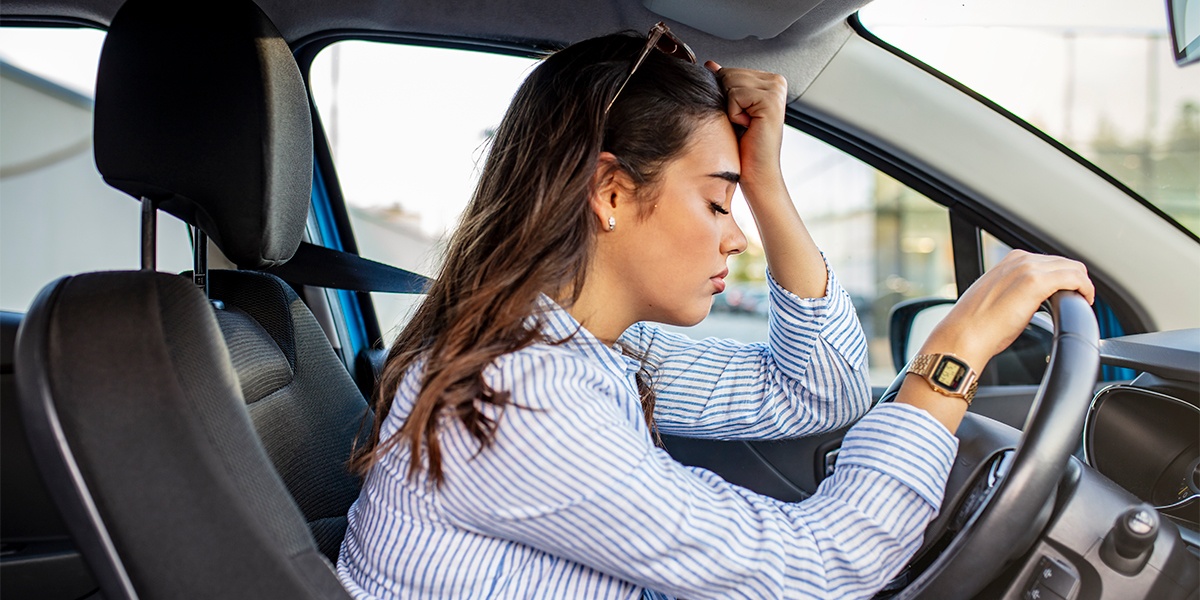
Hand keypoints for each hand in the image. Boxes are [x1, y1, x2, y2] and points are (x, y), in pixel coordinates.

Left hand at [704, 61, 787, 197]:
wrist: (757, 172)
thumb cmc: (745, 146)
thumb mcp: (731, 109)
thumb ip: (724, 84)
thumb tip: (711, 65)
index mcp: (769, 81)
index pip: (729, 71)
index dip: (726, 97)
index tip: (741, 116)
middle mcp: (776, 82)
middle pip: (728, 74)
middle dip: (727, 101)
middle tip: (743, 122)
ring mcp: (776, 89)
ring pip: (730, 82)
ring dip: (730, 108)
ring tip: (745, 124)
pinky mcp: (771, 100)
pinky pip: (735, 95)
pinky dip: (734, 114)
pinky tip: (748, 126)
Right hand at [922, 250, 1095, 369]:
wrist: (964, 335)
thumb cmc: (975, 325)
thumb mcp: (997, 298)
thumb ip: (1015, 291)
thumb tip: (1028, 302)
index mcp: (1010, 261)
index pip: (1050, 262)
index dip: (1064, 278)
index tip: (1067, 295)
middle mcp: (1020, 260)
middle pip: (1065, 263)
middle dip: (1075, 281)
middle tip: (1077, 302)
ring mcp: (1028, 269)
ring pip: (1074, 268)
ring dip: (1082, 285)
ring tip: (1080, 304)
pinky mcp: (1036, 283)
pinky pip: (1075, 279)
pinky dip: (1085, 289)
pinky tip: (1084, 303)